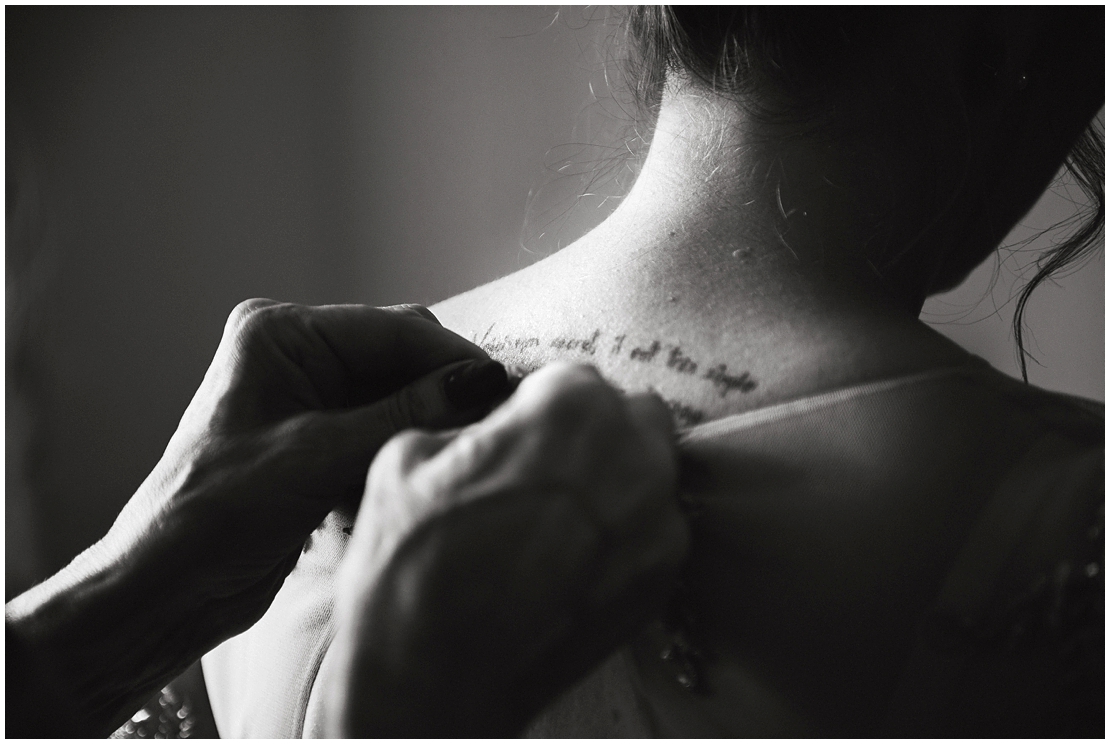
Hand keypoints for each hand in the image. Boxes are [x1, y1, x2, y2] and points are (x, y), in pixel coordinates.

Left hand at [6, 299, 508, 736]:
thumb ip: (404, 413)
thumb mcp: (317, 457)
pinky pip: (382, 429)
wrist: (165, 588)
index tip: (504, 387)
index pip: (392, 329)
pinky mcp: (318, 439)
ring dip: (425, 424)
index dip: (451, 358)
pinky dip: (401, 450)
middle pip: (398, 358)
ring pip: (397, 396)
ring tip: (457, 453)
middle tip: (490, 425)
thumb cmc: (213, 514)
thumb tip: (482, 380)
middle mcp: (296, 355)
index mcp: (280, 334)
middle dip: (442, 391)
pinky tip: (413, 475)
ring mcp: (308, 397)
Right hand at [323, 363, 689, 735]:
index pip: (573, 377)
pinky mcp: (665, 580)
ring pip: (650, 471)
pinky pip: (653, 529)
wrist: (427, 684)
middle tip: (541, 474)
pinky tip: (571, 562)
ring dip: (613, 480)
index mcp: (571, 406)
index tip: (518, 434)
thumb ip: (475, 421)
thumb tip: (499, 424)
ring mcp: (658, 521)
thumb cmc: (407, 565)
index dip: (538, 406)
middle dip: (591, 433)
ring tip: (556, 522)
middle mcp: (632, 454)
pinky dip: (623, 533)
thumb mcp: (409, 455)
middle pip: (628, 416)